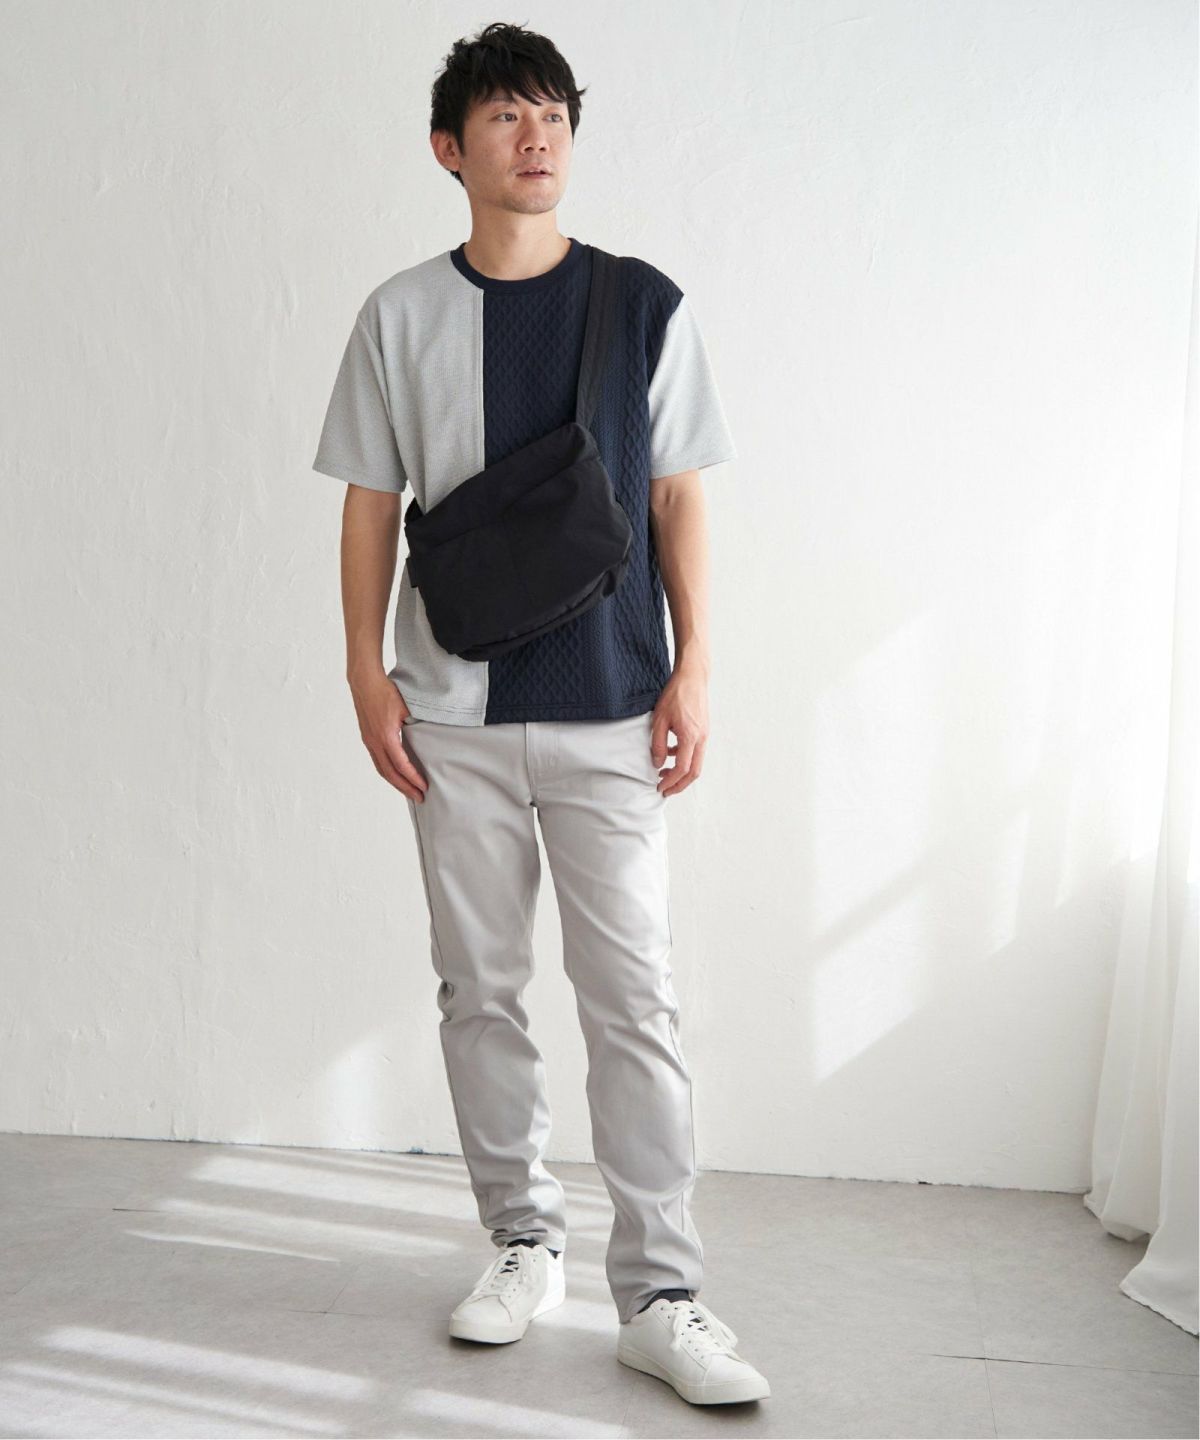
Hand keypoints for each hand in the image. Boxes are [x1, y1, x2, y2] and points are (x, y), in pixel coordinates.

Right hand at [348, 671, 428, 803]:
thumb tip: (431, 736)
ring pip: (382, 769)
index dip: (413, 778)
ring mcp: (369, 741)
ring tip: (409, 790)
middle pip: (390, 773)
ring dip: (396, 782)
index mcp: (386, 736)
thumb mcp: (406, 707)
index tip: (424, 787)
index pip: (401, 764)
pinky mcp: (367, 738)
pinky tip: (396, 775)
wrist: (364, 682)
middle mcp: (375, 742)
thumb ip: (417, 723)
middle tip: (419, 797)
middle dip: (405, 787)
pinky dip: (388, 772)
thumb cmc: (386, 691)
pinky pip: (377, 761)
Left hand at [650, 665, 708, 796]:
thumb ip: (658, 744)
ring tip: (663, 774)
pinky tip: (670, 754)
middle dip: (679, 785)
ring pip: (697, 763)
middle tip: (665, 790)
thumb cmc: (676, 694)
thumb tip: (658, 763)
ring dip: (681, 773)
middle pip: (694, 772)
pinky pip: (696, 751)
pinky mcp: (703, 730)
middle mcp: (701, 739)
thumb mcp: (659, 719)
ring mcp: (705, 735)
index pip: (682, 769)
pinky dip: (684, 759)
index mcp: (691, 737)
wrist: (693, 677)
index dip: (671, 781)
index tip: (659, 787)